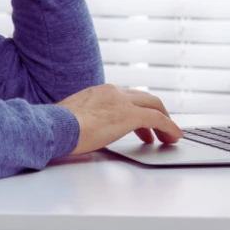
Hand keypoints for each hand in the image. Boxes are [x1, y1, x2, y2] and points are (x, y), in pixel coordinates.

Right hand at [58, 84, 182, 154]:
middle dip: (155, 114)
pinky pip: (158, 119)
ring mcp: (122, 101)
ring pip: (154, 105)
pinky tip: (175, 138)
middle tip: (159, 131)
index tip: (140, 125)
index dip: (137, 110)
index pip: (126, 96)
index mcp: (98, 91)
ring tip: (167, 138)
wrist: (54, 127)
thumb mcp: (71, 119)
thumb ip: (83, 120)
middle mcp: (112, 91)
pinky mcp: (129, 115)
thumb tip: (81, 131)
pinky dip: (170, 127)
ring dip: (164, 122)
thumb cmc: (56, 128)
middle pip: (144, 98)